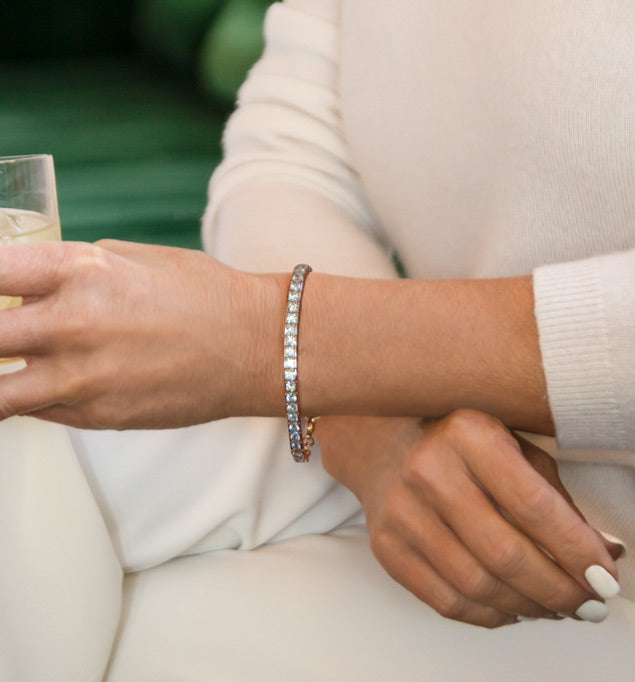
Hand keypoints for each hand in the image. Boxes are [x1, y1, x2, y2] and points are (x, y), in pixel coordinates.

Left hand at [0, 240, 283, 427]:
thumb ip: (71, 272)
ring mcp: (80, 378)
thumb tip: (28, 291)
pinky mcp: (95, 417)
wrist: (257, 346)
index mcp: (78, 270)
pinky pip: (35, 410)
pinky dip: (32, 397)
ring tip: (18, 367)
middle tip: (6, 334)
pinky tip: (56, 381)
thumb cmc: (205, 295)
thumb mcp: (133, 260)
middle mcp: (70, 323)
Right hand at [319, 410, 621, 627]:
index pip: (533, 505)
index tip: (605, 576)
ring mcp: (401, 512)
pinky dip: (489, 616)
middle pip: (505, 554)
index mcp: (468, 435)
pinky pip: (445, 601)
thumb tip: (605, 554)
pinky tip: (513, 608)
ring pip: (477, 585)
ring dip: (528, 607)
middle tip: (588, 603)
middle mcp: (429, 470)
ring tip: (554, 608)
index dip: (576, 550)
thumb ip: (554, 497)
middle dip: (558, 590)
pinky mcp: (386, 546)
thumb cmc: (458, 443)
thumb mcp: (510, 445)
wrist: (383, 443)